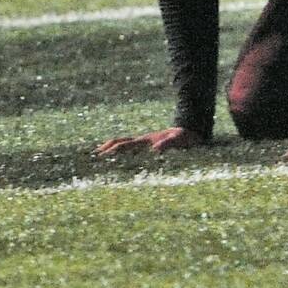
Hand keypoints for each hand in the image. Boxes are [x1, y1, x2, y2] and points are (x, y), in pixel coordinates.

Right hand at [93, 127, 207, 157]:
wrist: (192, 129)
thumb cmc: (186, 137)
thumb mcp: (178, 141)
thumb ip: (167, 144)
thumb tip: (155, 150)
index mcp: (146, 141)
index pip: (124, 145)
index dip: (112, 150)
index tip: (101, 155)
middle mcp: (143, 141)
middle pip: (121, 142)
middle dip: (107, 148)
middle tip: (95, 154)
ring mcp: (147, 142)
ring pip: (125, 144)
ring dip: (113, 148)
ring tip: (103, 154)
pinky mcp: (151, 145)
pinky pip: (133, 148)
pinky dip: (123, 151)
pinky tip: (124, 158)